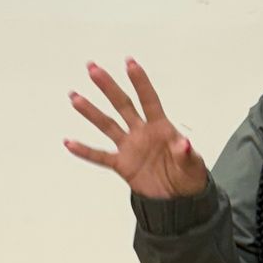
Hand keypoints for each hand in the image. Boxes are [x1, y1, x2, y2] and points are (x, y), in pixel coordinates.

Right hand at [65, 58, 209, 200]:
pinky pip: (100, 156)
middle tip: (93, 69)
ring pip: (107, 125)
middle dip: (108, 87)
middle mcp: (142, 132)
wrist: (178, 199)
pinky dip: (85, 151)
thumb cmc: (188, 176)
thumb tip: (184, 144)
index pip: (148, 100)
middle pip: (122, 105)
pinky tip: (69, 142)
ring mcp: (130, 147)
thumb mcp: (193, 166)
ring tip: (75, 98)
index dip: (140, 82)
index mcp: (161, 127)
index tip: (130, 63)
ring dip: (91, 112)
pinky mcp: (122, 165)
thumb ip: (186, 154)